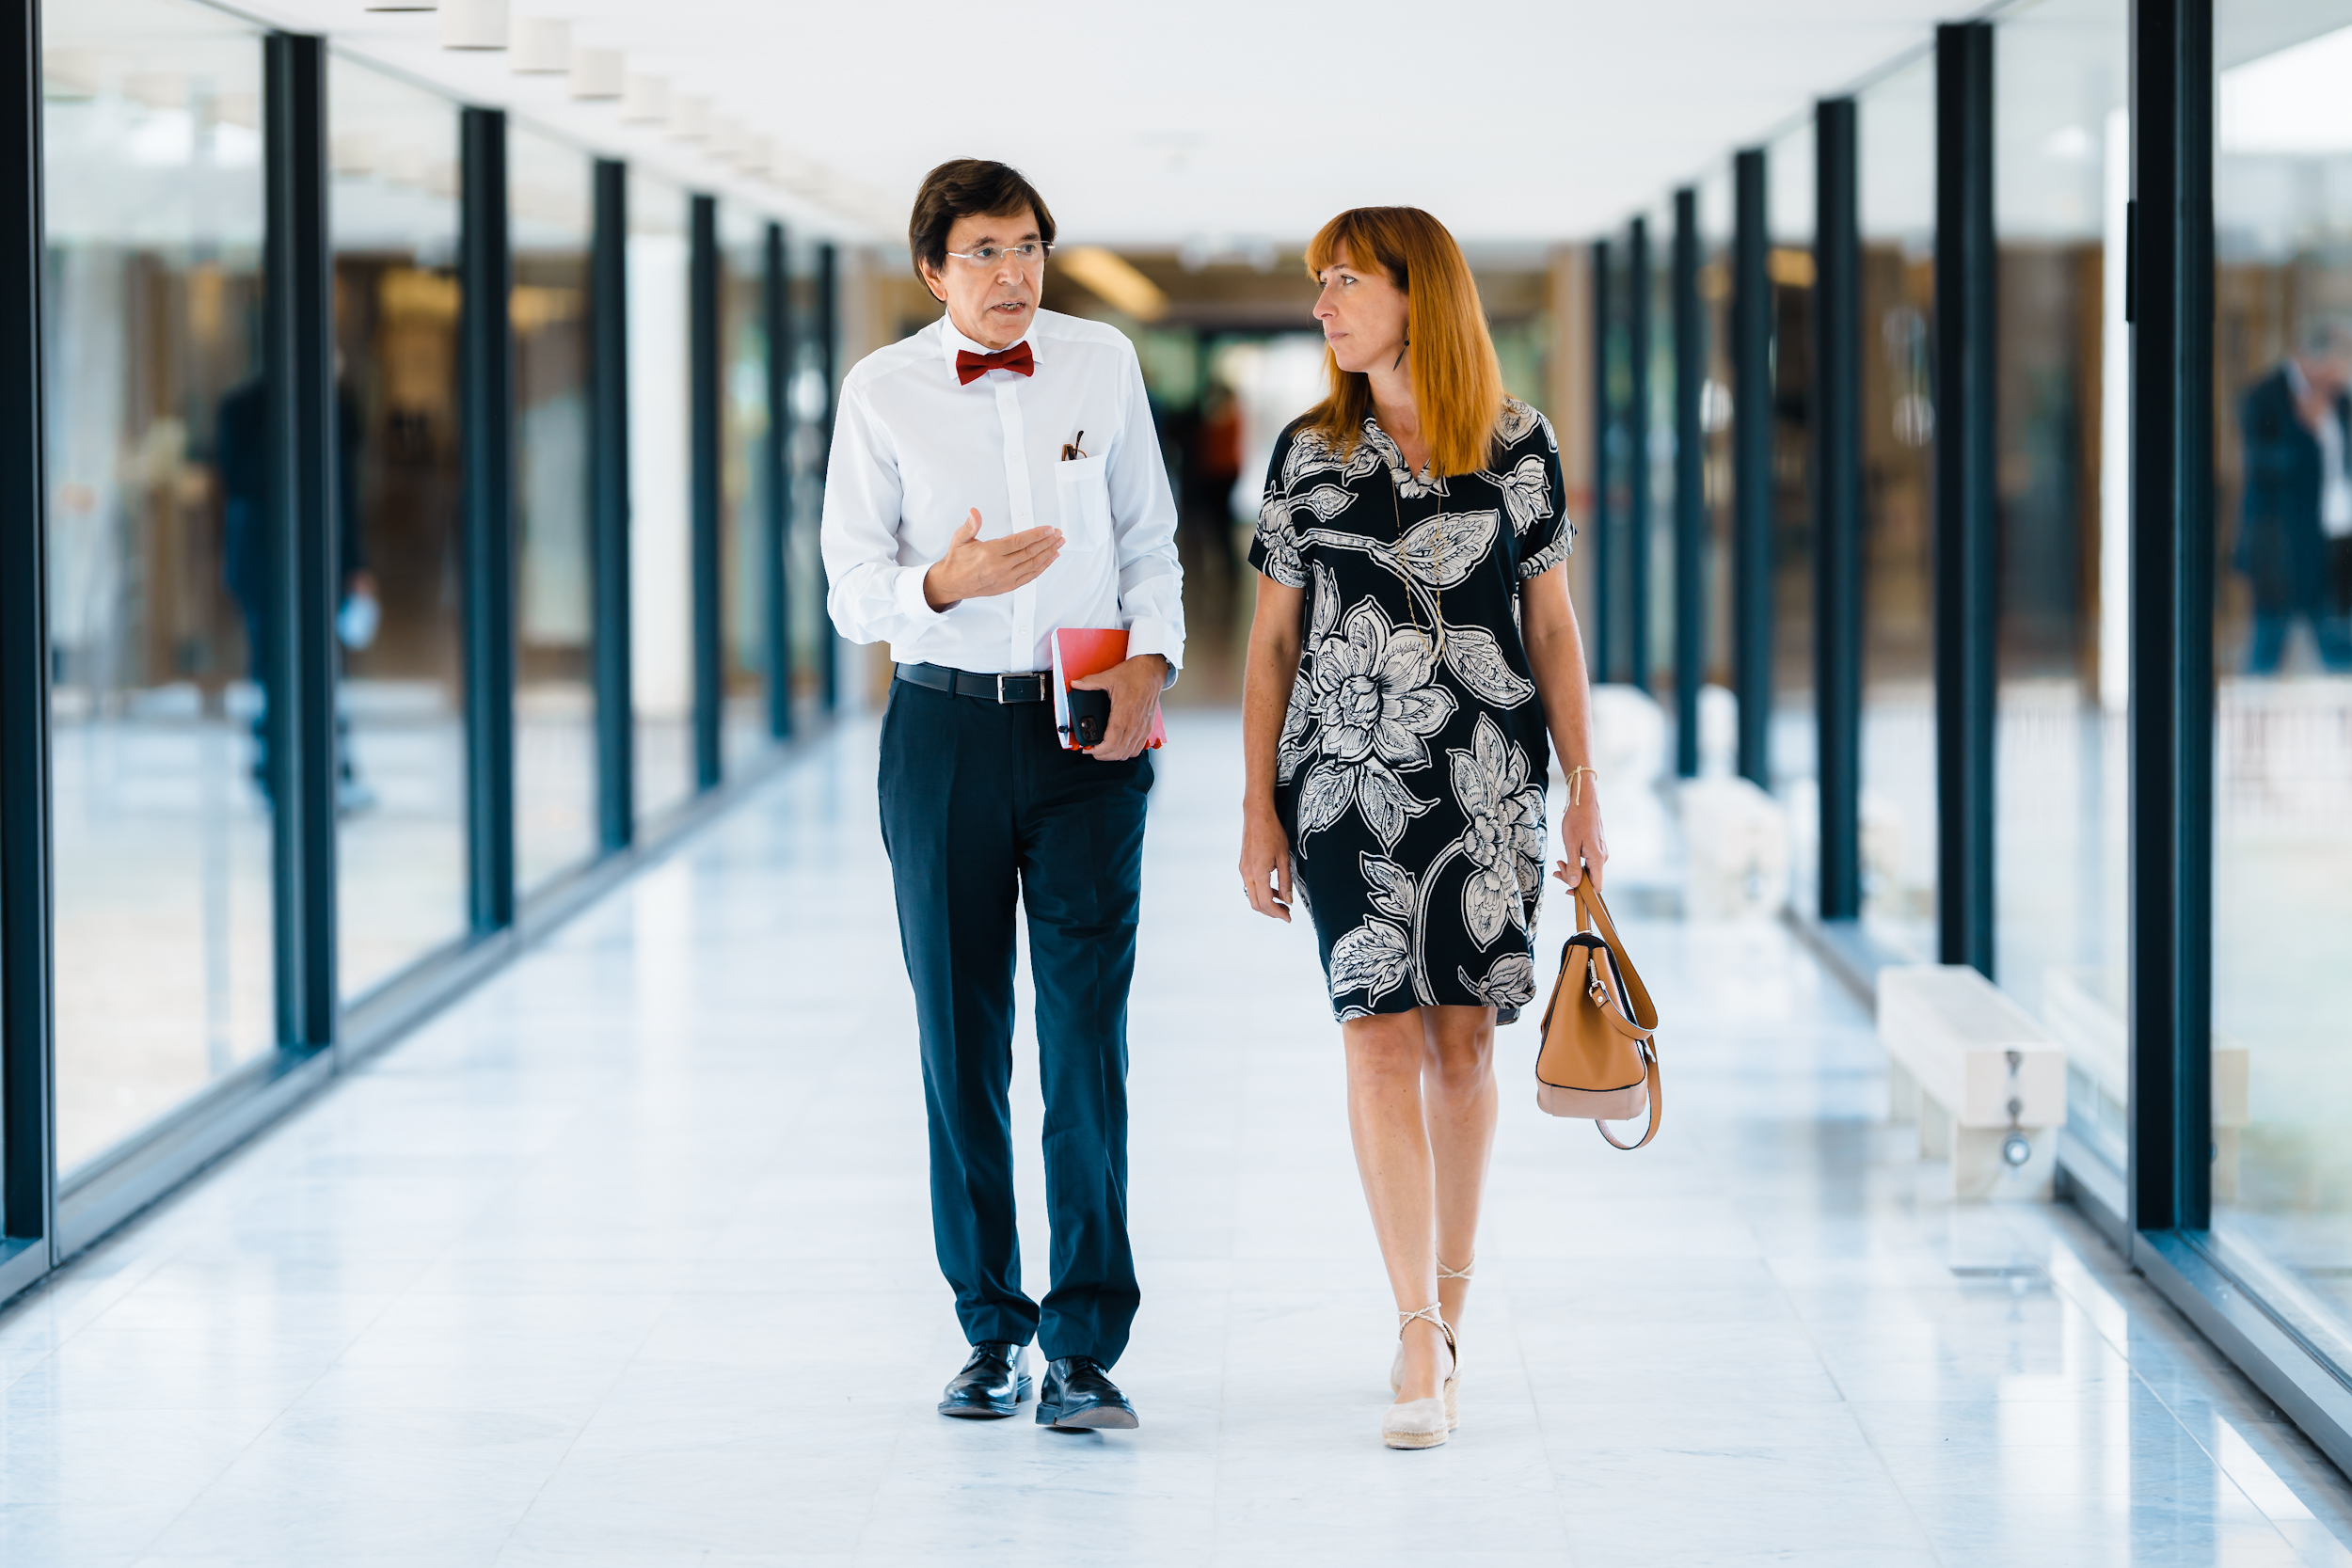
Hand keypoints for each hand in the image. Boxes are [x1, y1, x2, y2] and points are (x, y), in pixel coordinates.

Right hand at [923, 509, 1062, 610]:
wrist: (951, 583)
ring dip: (1048, 554)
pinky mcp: (1007, 586)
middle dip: (1047, 542)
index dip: (1037, 535)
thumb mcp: (959, 539)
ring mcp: (1005, 578)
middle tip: (1058, 534)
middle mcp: (1000, 567)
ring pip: (1033, 565)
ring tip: (1059, 544)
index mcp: (990, 553)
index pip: (1020, 541)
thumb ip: (970, 525)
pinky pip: (1029, 576)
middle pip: (1030, 553)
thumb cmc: (957, 561)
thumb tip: (974, 512)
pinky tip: (1050, 559)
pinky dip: (1042, 567)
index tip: (1049, 529)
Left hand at [1071, 653, 1166, 761]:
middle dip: (1103, 756)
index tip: (1088, 750)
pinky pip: (1139, 747)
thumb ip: (1090, 682)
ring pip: (1129, 752)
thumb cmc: (1135, 673)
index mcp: (1124, 712)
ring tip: (1104, 751)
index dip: (1098, 751)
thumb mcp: (1109, 676)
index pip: (1111, 742)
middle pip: (1119, 751)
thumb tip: (1075, 684)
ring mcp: (1143, 726)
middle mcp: (1135, 723)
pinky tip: (1120, 746)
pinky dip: (1128, 751)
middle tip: (1092, 752)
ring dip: (1115, 755)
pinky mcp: (1148, 727)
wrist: (1153, 670)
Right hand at [1240, 804, 1292, 921]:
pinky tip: (1274, 888)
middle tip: (1286, 913)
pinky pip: (1251, 886)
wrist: (1257, 816)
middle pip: (1256, 904)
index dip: (1278, 913)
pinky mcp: (1243, 866)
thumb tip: (1288, 900)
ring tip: (1282, 901)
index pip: (1266, 902)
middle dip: (1271, 912)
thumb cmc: (1272, 833)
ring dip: (1266, 902)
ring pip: (1252, 896)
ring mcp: (1243, 870)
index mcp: (1258, 873)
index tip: (1288, 917)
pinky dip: (1262, 892)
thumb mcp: (1284, 858)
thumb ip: (1285, 881)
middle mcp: (1247, 874)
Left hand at [1551, 788, 1605, 893]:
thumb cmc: (1577, 820)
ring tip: (1559, 863)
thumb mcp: (1571, 845)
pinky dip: (1576, 863)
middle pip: (1589, 880)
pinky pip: (1587, 863)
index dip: (1583, 893)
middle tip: (1558, 870)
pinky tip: (1566, 860)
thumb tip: (1574, 885)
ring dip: (1572, 870)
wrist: (1584, 802)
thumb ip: (1574, 866)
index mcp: (1598, 859)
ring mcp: (1600, 853)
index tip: (1568, 891)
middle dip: (1572, 878)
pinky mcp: (1596, 849)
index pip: (1596, 886)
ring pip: (1587, 871)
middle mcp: (1602, 858)